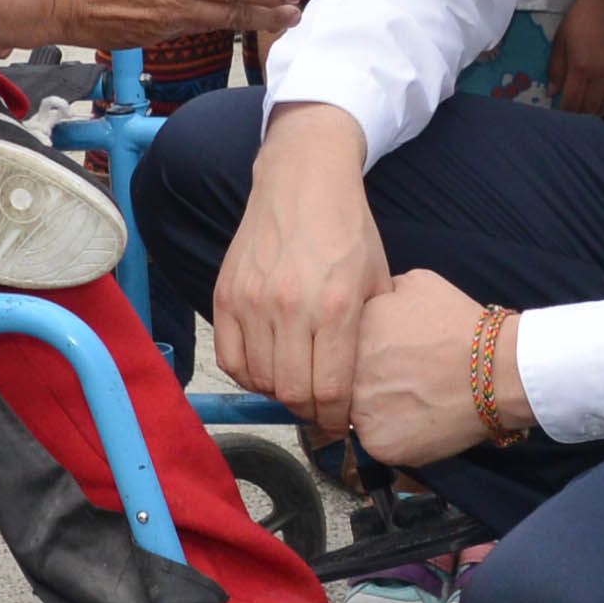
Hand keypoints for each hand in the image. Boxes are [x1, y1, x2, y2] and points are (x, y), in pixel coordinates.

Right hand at [32, 0, 302, 54]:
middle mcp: (175, 8)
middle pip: (231, 14)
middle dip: (268, 15)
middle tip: (296, 16)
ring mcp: (159, 27)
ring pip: (211, 26)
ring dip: (243, 23)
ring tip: (268, 21)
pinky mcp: (142, 37)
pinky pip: (184, 30)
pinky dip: (209, 27)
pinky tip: (213, 22)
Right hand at [211, 103, 388, 439]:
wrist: (304, 178)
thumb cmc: (348, 228)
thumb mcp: (377, 278)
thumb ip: (371, 332)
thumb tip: (368, 383)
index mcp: (335, 307)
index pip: (330, 388)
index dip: (335, 417)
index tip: (339, 424)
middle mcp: (290, 307)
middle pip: (291, 391)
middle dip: (308, 410)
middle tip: (317, 408)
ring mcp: (252, 300)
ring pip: (259, 378)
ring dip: (277, 392)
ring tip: (293, 384)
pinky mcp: (225, 293)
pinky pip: (229, 357)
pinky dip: (246, 374)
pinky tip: (265, 368)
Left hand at [348, 271, 526, 468]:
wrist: (496, 372)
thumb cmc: (460, 326)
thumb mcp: (414, 284)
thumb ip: (380, 293)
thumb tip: (371, 301)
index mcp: (349, 332)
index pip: (334, 347)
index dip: (359, 352)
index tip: (381, 355)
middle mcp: (345, 373)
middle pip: (341, 383)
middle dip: (363, 381)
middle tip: (398, 379)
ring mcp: (359, 411)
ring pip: (355, 414)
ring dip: (375, 409)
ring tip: (412, 398)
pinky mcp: (378, 444)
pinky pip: (376, 441)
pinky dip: (394, 435)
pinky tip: (419, 419)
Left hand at [546, 0, 603, 114]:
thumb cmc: (581, 17)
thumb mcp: (561, 40)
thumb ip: (556, 68)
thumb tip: (552, 92)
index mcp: (581, 68)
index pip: (573, 102)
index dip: (566, 112)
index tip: (561, 113)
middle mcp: (602, 74)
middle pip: (592, 106)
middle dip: (581, 114)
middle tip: (575, 113)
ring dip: (600, 110)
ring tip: (592, 111)